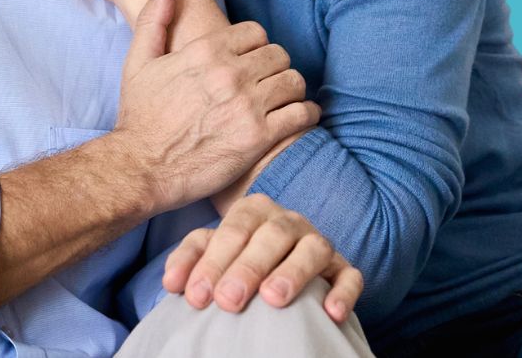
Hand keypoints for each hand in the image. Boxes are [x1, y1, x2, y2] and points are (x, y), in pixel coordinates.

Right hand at [113, 0, 320, 209]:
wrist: (141, 167)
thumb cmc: (140, 116)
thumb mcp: (139, 60)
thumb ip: (154, 18)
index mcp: (206, 50)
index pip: (256, 33)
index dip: (256, 46)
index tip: (252, 62)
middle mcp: (230, 73)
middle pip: (279, 55)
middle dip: (276, 67)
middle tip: (269, 83)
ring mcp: (246, 105)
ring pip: (294, 81)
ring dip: (292, 90)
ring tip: (285, 100)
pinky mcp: (259, 137)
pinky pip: (301, 114)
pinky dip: (307, 114)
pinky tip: (300, 118)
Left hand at [163, 193, 363, 323]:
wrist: (275, 268)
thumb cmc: (238, 260)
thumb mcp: (212, 254)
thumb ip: (190, 261)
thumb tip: (172, 283)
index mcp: (253, 211)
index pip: (233, 230)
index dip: (213, 262)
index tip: (197, 296)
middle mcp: (287, 220)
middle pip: (270, 236)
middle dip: (247, 269)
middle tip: (228, 302)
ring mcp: (317, 242)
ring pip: (312, 249)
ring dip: (293, 273)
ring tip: (273, 299)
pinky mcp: (342, 268)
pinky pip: (349, 275)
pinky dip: (343, 292)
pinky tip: (330, 312)